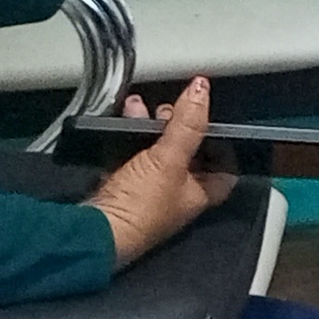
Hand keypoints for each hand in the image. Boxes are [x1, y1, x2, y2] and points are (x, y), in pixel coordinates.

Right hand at [85, 79, 236, 269]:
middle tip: (168, 106)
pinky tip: (121, 120)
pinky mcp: (122, 187)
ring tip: (137, 106)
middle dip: (177, 125)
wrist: (94, 231)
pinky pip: (129, 155)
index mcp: (200, 192)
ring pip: (155, 150)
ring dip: (148, 126)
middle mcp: (177, 194)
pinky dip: (127, 137)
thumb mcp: (170, 160)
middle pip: (186, 152)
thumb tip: (202, 88)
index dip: (223, 141)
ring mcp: (149, 191)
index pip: (224, 165)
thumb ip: (187, 124)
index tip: (216, 117)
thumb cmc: (142, 204)